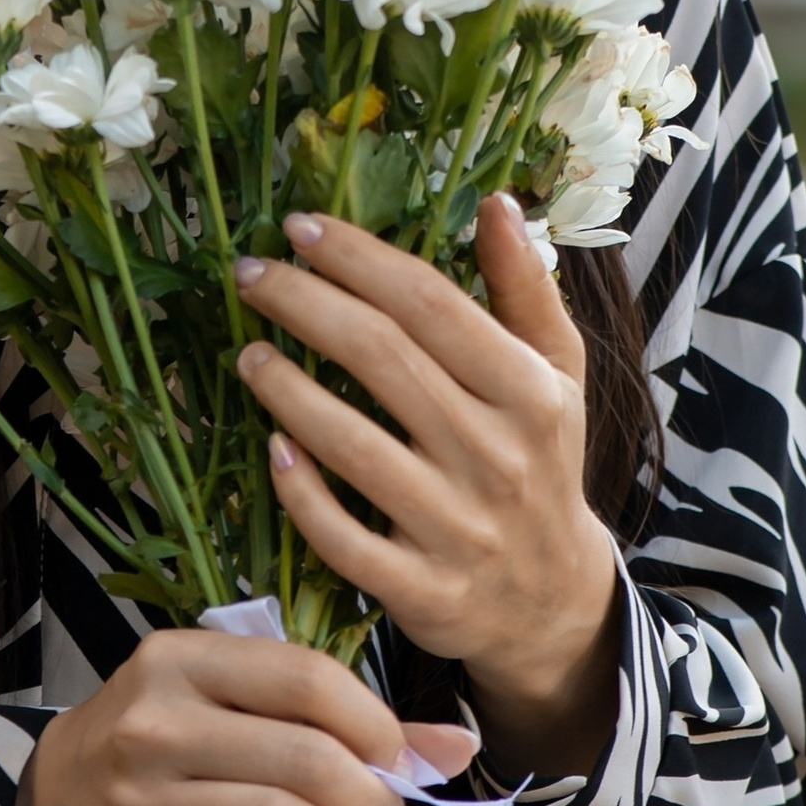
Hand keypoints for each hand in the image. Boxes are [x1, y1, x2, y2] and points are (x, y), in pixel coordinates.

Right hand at [5, 626, 478, 805]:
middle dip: (373, 802)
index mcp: (181, 662)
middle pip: (304, 761)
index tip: (395, 761)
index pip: (305, 679)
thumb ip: (332, 714)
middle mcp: (157, 728)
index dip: (374, 723)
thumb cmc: (154, 743)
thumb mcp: (222, 701)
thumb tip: (455, 745)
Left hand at [233, 195, 624, 779]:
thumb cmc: (542, 463)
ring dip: (287, 390)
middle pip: (382, 360)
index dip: (359, 259)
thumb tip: (495, 203)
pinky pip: (343, 536)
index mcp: (531, 392)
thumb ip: (525, 289)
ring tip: (247, 353)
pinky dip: (301, 490)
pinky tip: (270, 446)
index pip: (431, 305)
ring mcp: (457, 528)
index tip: (300, 227)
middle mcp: (498, 457)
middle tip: (250, 274)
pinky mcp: (421, 591)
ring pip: (354, 445)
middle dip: (305, 305)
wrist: (552, 602)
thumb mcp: (558, 374)